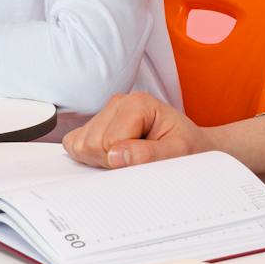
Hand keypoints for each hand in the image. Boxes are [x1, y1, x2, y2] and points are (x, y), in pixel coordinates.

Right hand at [63, 93, 210, 167]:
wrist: (190, 145)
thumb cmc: (186, 147)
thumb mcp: (179, 153)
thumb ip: (149, 155)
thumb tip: (115, 156)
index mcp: (138, 103)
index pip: (110, 141)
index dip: (125, 160)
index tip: (147, 158)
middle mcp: (118, 102)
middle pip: (92, 143)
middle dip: (111, 161)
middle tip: (138, 160)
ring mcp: (104, 113)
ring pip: (80, 146)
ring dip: (102, 160)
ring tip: (129, 157)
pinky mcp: (94, 125)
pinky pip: (74, 145)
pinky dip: (90, 157)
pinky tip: (114, 156)